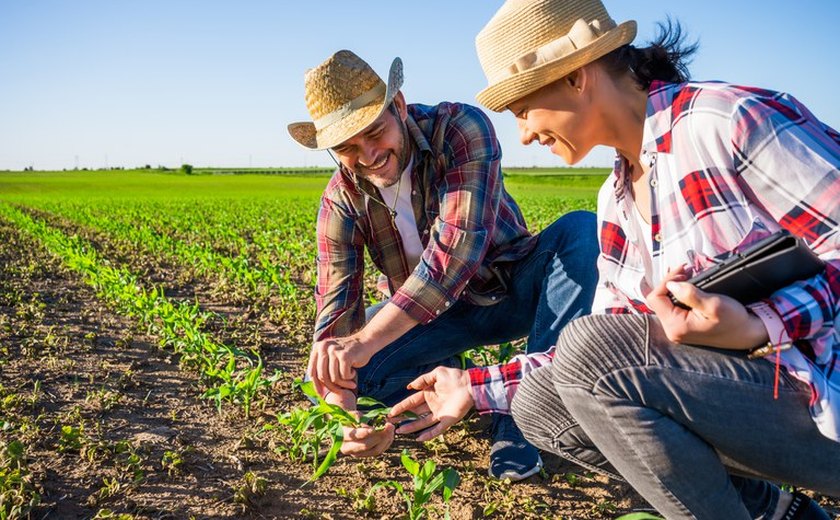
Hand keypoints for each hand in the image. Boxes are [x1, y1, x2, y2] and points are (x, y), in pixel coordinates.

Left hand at [307, 336, 371, 395]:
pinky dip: (350, 377)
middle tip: (342, 391)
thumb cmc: (348, 354)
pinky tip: (354, 371)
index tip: (322, 395)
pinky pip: (344, 375)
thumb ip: (323, 368)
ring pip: (334, 377)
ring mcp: (334, 350)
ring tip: (351, 382)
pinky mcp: (344, 355)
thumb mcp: (331, 358)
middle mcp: (323, 347)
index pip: (312, 371)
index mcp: (317, 348)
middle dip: (333, 387)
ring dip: (344, 384)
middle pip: (322, 376)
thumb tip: (317, 391)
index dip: (316, 385)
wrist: (365, 342)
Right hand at [324, 388, 393, 456]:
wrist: (348, 427)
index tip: (374, 429)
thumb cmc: (351, 418)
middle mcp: (347, 448)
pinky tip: (390, 434)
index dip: (363, 433)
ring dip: (386, 440)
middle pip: (365, 446)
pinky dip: (386, 443)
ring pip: (374, 450)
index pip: (353, 436)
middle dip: (379, 436)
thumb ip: (361, 420)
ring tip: (391, 428)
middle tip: (389, 425)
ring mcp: (357, 454)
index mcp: (341, 436)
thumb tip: (372, 429)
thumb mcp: (353, 415)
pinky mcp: (366, 455)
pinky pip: (379, 451)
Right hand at [388, 366, 473, 441]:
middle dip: (403, 418)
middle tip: (391, 422)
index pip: (412, 402)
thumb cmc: (454, 377)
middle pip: (414, 414)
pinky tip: (418, 438)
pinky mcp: (447, 420)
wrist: (469, 384)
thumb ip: (423, 379)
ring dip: (411, 427)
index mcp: (428, 394)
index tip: (391, 412)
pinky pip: (436, 429)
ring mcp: (439, 414)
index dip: (401, 407)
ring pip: (422, 423)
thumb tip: (409, 386)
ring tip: (399, 431)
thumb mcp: (437, 374)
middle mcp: (432, 405)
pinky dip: (428, 434)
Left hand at [645, 264, 769, 348]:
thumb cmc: (734, 320)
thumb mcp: (714, 304)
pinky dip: (680, 294)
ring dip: (675, 286)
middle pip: (659, 300)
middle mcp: (673, 329)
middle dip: (670, 282)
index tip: (682, 271)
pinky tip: (689, 286)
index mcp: (676, 326)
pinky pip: (674, 306)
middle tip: (686, 270)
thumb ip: (690, 294)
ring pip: (666, 302)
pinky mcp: (684, 325)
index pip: (656, 298)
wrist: (748, 333)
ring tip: (688, 275)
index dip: (666, 281)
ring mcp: (678, 328)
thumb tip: (671, 284)